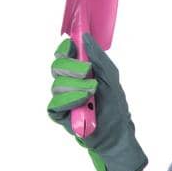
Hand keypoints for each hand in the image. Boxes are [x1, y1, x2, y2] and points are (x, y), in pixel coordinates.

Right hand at [47, 31, 147, 170]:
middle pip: (57, 67)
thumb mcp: (110, 77)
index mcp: (79, 72)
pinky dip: (68, 100)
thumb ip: (98, 57)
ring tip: (92, 92)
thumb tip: (85, 37)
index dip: (65, 49)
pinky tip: (81, 101)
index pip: (64, 55)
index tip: (72, 46)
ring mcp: (63, 99)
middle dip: (72, 67)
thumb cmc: (114, 105)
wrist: (117, 133)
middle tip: (88, 72)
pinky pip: (54, 104)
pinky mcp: (60, 115)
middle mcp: (68, 83)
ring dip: (76, 86)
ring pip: (56, 85)